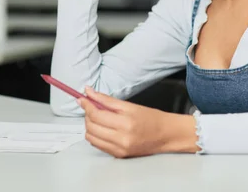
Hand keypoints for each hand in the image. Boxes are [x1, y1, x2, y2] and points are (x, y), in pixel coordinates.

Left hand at [78, 87, 198, 157]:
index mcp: (125, 123)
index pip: (96, 115)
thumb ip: (106, 99)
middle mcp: (121, 139)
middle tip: (92, 107)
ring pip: (91, 137)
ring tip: (98, 118)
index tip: (82, 98)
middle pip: (91, 126)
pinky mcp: (118, 155)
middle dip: (87, 114)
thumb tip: (88, 92)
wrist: (166, 135)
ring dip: (90, 125)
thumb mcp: (129, 105)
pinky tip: (102, 128)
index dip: (86, 105)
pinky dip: (95, 135)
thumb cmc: (150, 118)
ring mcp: (119, 149)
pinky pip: (98, 145)